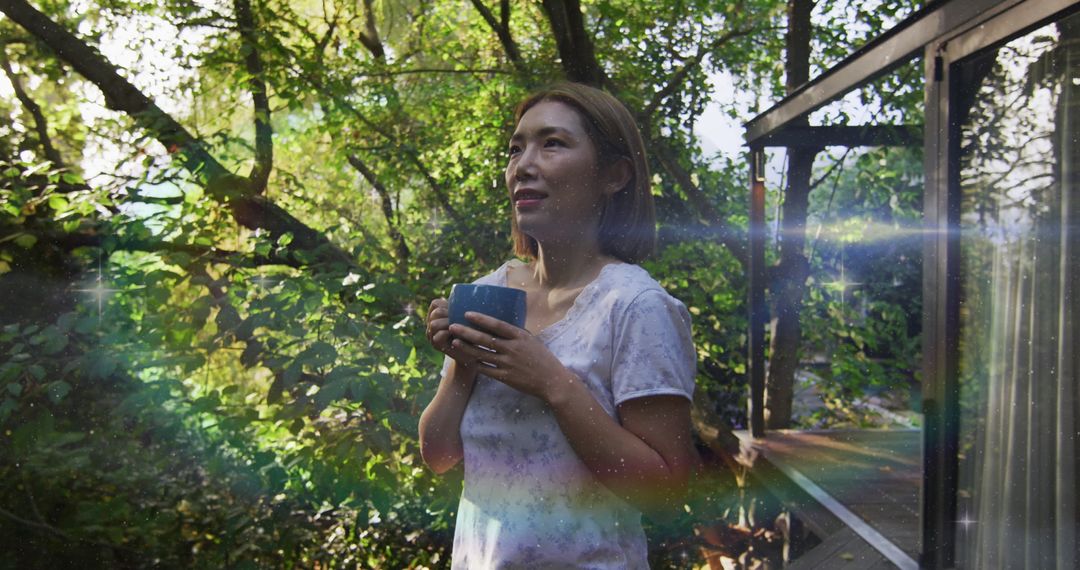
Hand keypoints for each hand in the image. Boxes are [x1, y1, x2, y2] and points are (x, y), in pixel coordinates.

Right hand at [425, 298, 478, 367]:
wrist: (473, 353)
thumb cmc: (473, 333)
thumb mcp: (468, 317)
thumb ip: (464, 307)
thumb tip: (475, 295)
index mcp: (436, 316)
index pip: (435, 303)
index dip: (447, 304)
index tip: (459, 311)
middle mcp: (431, 325)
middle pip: (436, 313)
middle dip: (449, 315)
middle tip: (461, 320)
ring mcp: (432, 336)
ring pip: (434, 324)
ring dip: (448, 324)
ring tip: (459, 327)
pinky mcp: (437, 346)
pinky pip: (437, 337)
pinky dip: (448, 334)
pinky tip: (457, 335)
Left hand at [448, 311, 571, 401]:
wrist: (552, 381)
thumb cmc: (543, 359)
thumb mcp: (532, 341)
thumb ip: (517, 333)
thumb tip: (501, 323)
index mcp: (520, 337)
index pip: (497, 325)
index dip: (481, 319)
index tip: (467, 313)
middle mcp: (513, 349)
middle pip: (485, 339)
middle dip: (467, 332)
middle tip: (452, 326)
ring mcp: (508, 364)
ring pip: (482, 354)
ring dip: (466, 348)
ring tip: (454, 341)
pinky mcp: (506, 377)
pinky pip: (486, 370)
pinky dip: (475, 364)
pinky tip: (465, 359)